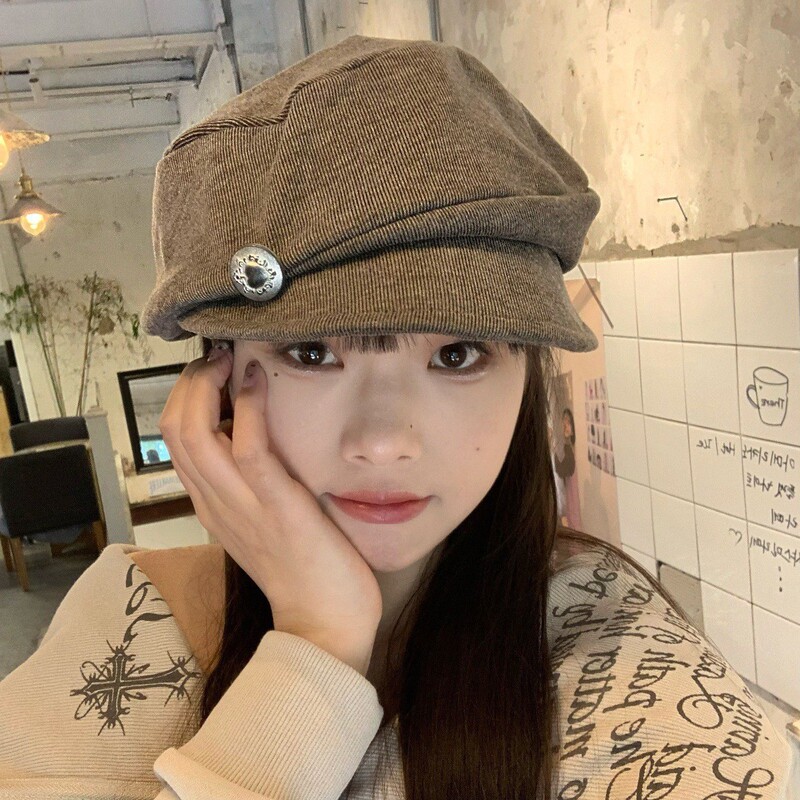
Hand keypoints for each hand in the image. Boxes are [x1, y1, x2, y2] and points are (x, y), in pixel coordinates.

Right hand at [159, 346, 382, 675]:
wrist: (324, 625)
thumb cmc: (303, 570)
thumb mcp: (264, 522)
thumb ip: (250, 486)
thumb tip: (256, 437)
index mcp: (212, 504)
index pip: (175, 440)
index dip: (186, 395)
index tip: (213, 369)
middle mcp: (215, 502)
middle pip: (173, 429)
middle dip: (189, 381)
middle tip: (217, 356)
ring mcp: (241, 505)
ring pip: (193, 433)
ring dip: (207, 385)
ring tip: (230, 360)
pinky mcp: (275, 506)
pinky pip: (248, 446)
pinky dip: (248, 406)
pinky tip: (258, 382)